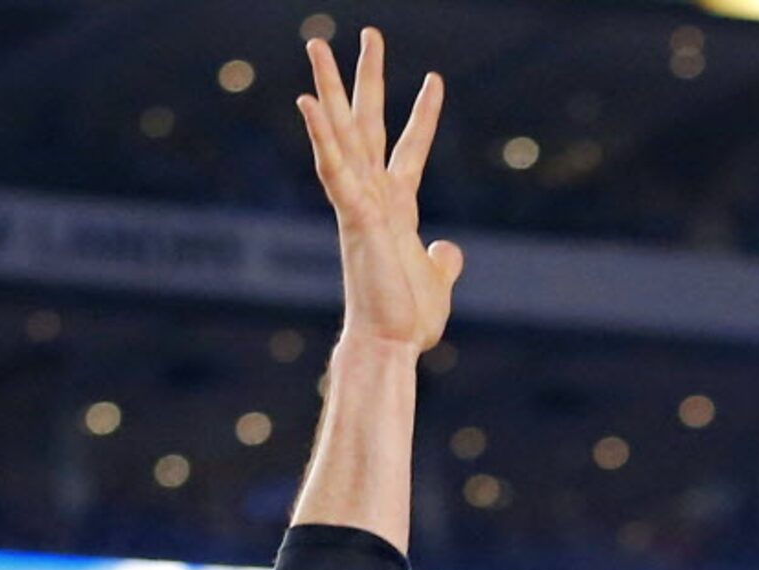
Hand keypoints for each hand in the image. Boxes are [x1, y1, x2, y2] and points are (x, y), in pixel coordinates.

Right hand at [300, 28, 462, 355]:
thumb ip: (443, 261)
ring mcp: (359, 203)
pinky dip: (320, 134)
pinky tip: (308, 99)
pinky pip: (333, 168)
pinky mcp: (353, 215)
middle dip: (368, 79)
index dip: (424, 115)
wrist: (390, 346)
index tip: (435, 79)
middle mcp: (374, 197)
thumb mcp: (437, 282)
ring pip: (342, 133)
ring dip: (330, 88)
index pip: (410, 149)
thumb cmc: (407, 322)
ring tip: (317, 43)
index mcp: (397, 209)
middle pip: (368, 125)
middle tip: (369, 34)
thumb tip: (450, 250)